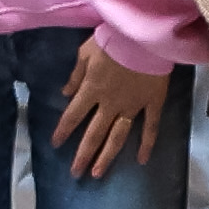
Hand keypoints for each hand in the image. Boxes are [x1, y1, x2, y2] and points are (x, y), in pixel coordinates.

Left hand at [57, 35, 178, 182]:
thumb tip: (65, 93)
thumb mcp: (86, 52)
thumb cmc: (113, 39)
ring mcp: (132, 106)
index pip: (73, 115)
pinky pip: (150, 127)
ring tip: (97, 173)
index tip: (55, 144)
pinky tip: (141, 160)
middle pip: (94, 133)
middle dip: (83, 154)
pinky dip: (146, 144)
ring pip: (118, 136)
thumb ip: (76, 75)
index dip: (63, 130)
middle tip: (76, 173)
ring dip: (107, 156)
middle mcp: (110, 103)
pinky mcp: (152, 103)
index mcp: (92, 90)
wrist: (144, 35)